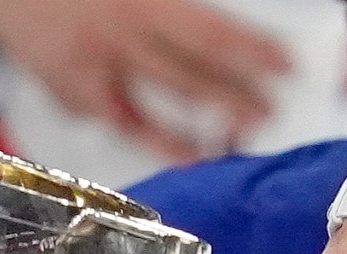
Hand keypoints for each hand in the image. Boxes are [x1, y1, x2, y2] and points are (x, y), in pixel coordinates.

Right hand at [0, 0, 290, 162]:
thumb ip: (164, 2)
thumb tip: (207, 25)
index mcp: (137, 1)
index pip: (210, 34)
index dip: (252, 53)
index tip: (285, 67)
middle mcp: (115, 38)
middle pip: (188, 77)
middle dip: (233, 97)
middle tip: (269, 113)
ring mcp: (87, 68)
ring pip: (147, 112)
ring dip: (187, 134)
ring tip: (223, 147)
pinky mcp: (61, 85)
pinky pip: (104, 115)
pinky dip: (133, 129)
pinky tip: (166, 145)